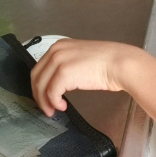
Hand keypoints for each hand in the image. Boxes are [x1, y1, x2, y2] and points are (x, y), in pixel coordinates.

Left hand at [30, 39, 144, 116]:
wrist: (119, 63)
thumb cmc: (107, 63)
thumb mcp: (80, 59)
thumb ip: (67, 66)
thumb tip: (58, 84)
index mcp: (59, 46)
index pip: (40, 67)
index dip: (39, 85)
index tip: (44, 97)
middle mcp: (55, 51)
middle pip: (36, 76)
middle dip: (38, 95)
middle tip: (46, 107)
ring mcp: (58, 61)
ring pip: (41, 85)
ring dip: (44, 101)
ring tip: (53, 110)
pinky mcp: (64, 73)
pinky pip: (51, 92)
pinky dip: (54, 102)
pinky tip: (62, 106)